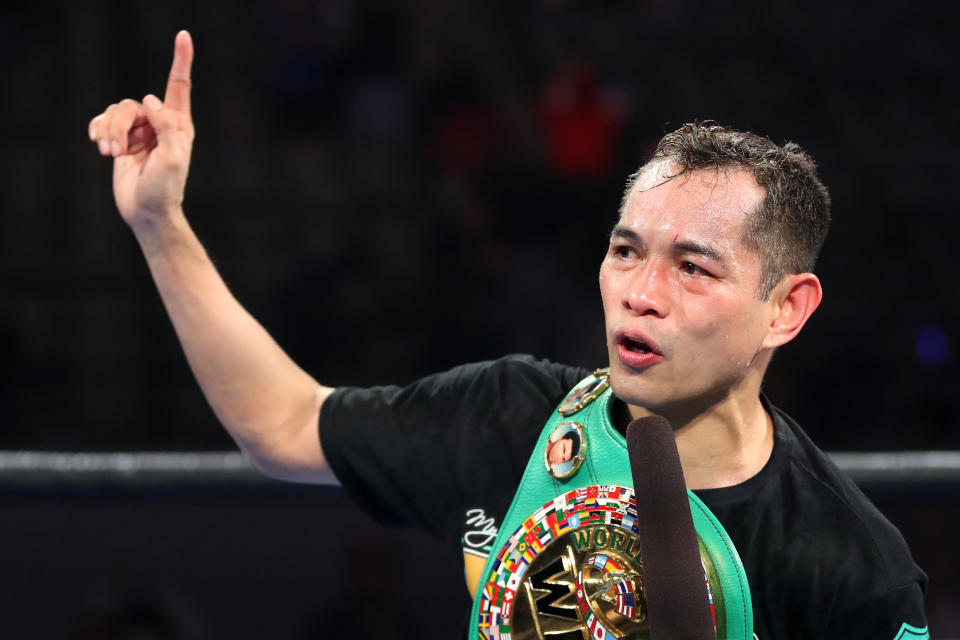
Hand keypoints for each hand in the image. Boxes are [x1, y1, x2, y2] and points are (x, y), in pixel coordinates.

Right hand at [88, 31, 194, 226]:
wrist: (145, 211)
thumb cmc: (164, 188)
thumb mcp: (172, 158)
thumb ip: (165, 126)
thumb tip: (150, 99)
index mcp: (179, 125)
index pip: (178, 86)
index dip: (181, 60)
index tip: (184, 35)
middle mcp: (160, 123)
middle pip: (134, 103)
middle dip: (120, 125)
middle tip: (117, 151)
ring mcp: (140, 130)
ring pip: (116, 111)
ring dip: (109, 131)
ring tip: (110, 153)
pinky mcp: (121, 138)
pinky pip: (104, 120)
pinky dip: (98, 130)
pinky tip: (99, 146)